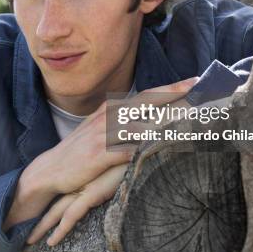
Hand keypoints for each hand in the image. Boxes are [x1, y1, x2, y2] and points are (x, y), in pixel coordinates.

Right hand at [3, 77, 196, 230]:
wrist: (50, 170)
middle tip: (202, 89)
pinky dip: (152, 148)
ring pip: (145, 124)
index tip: (196, 81)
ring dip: (171, 121)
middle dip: (177, 94)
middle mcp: (109, 115)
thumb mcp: (101, 130)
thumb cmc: (80, 152)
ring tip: (196, 118)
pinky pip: (132, 150)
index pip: (147, 94)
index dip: (172, 88)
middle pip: (149, 102)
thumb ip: (124, 123)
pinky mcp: (100, 153)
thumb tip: (153, 122)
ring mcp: (104, 133)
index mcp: (111, 108)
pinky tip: (169, 148)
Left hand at [27, 163, 127, 245]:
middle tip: (26, 232)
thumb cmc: (131, 153)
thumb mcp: (118, 163)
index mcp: (83, 173)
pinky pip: (72, 215)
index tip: (35, 211)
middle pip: (53, 200)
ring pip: (57, 211)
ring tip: (30, 240)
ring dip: (42, 227)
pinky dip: (61, 229)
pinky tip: (51, 241)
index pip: (61, 189)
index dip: (47, 200)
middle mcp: (80, 180)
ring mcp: (84, 186)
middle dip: (39, 218)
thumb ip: (110, 169)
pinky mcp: (92, 192)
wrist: (138, 143)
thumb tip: (111, 176)